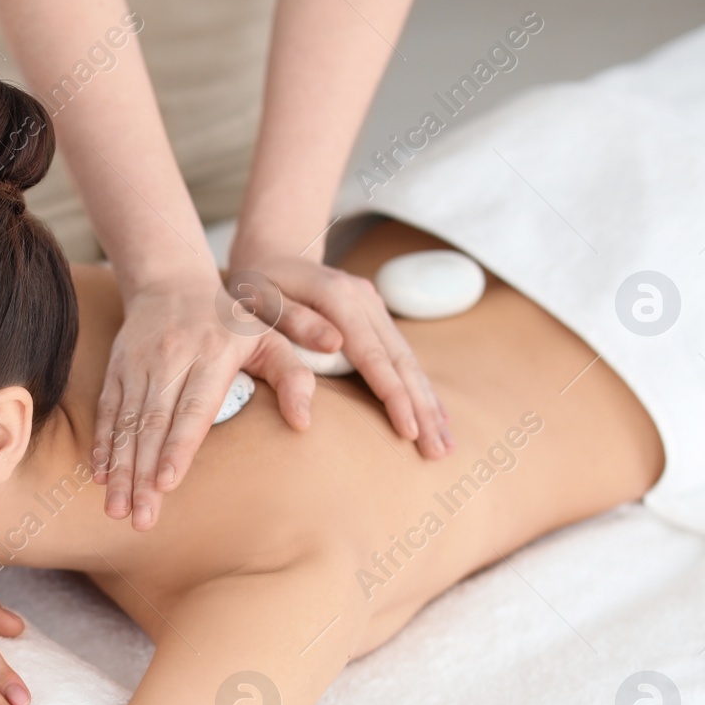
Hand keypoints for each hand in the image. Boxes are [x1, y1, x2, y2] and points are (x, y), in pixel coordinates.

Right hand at [94, 268, 316, 531]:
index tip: (167, 484)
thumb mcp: (271, 338)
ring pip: (127, 423)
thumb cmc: (233, 320)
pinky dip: (103, 445)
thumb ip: (293, 377)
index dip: (178, 447)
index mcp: (213, 354)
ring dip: (121, 469)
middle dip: (144, 475)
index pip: (193, 408)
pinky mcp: (117, 368)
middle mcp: (172, 360)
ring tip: (117, 509)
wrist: (172, 280)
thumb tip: (305, 422)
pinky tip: (100, 475)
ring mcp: (139, 364)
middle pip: (154, 424)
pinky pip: (108, 411)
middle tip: (141, 518)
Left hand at [227, 249, 451, 458]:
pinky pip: (402, 356)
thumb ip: (294, 320)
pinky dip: (419, 387)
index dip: (394, 396)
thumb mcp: (262, 299)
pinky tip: (436, 414)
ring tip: (446, 443)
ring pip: (409, 360)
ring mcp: (374, 307)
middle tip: (440, 450)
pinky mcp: (376, 316)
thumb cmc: (258, 284)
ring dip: (429, 403)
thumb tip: (334, 343)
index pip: (373, 356)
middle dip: (423, 408)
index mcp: (338, 297)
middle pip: (401, 361)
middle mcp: (365, 300)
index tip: (410, 430)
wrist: (274, 254)